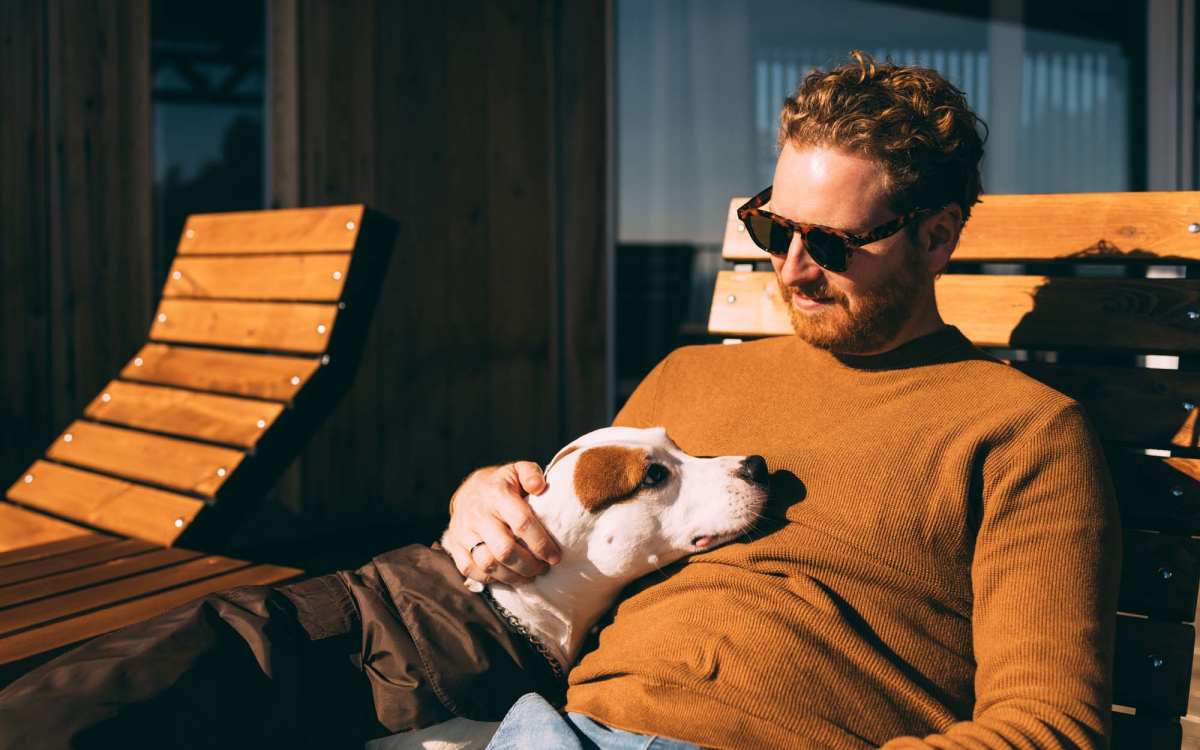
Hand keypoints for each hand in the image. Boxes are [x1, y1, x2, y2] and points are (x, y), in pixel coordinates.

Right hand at [441, 462, 561, 584]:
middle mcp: (478, 514)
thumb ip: (531, 473)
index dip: (541, 544)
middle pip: (504, 550)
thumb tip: (539, 486)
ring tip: (530, 576)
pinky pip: (470, 570)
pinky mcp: (454, 545)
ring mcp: (464, 531)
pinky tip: (508, 576)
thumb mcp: (517, 470)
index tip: (555, 557)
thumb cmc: (502, 484)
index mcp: (497, 494)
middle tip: (543, 568)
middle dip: (528, 565)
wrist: (468, 490)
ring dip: (513, 576)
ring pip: (488, 564)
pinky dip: (491, 579)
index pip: (521, 522)